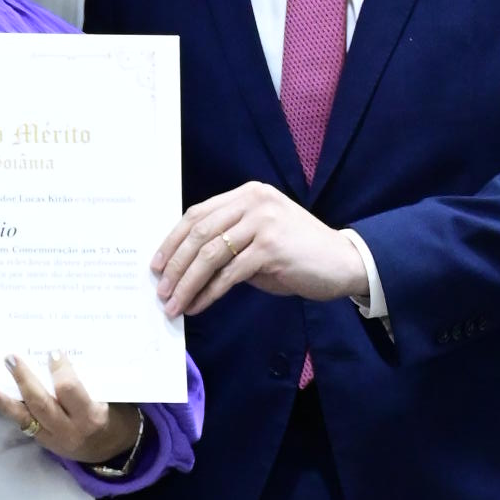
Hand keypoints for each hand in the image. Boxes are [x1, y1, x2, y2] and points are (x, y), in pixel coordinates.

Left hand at [0, 351, 143, 465]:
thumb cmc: (113, 415)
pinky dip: (8, 409)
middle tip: (11, 359)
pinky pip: (23, 424)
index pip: (69, 390)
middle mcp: (70, 429)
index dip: (60, 370)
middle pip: (42, 403)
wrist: (112, 450)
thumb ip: (89, 382)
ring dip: (6, 400)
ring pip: (26, 417)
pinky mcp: (44, 442)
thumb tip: (60, 355)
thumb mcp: (111, 399)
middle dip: (25, 380)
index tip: (53, 353)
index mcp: (91, 416)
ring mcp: (54, 438)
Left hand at [152, 183, 365, 318]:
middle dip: (175, 265)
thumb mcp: (258, 237)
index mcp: (247, 194)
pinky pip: (229, 274)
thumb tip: (184, 267)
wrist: (343, 262)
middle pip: (199, 233)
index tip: (157, 265)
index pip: (198, 214)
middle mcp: (254, 202)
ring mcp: (263, 223)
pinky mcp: (271, 248)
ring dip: (187, 283)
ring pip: (210, 254)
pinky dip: (209, 293)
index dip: (172, 241)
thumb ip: (227, 241)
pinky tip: (198, 306)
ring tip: (174, 304)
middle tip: (161, 290)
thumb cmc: (297, 254)